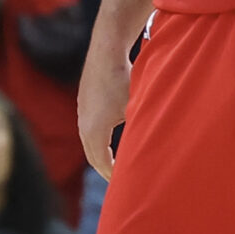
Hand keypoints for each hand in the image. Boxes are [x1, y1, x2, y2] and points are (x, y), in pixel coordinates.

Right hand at [76, 38, 132, 178]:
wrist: (107, 48)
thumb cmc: (125, 78)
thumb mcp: (135, 108)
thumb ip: (138, 131)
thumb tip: (152, 153)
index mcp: (94, 131)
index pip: (102, 163)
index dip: (114, 176)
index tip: (125, 185)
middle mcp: (83, 124)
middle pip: (93, 156)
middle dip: (105, 169)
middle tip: (119, 181)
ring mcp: (81, 111)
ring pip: (89, 141)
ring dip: (101, 154)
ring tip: (115, 163)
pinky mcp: (83, 100)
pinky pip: (88, 128)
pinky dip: (97, 139)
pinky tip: (110, 139)